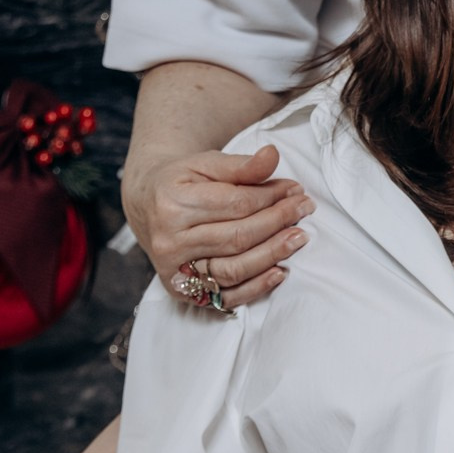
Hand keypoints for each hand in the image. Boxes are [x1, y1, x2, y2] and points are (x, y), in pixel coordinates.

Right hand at [122, 141, 312, 309]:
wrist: (148, 204)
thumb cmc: (182, 181)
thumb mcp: (206, 164)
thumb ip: (241, 165)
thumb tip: (273, 156)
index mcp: (172, 203)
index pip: (235, 204)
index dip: (271, 198)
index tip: (296, 190)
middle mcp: (169, 241)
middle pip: (237, 237)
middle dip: (277, 223)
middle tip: (305, 210)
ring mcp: (174, 270)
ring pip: (233, 269)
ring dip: (272, 255)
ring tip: (299, 238)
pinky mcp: (182, 291)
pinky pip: (225, 297)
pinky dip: (255, 288)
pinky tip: (279, 272)